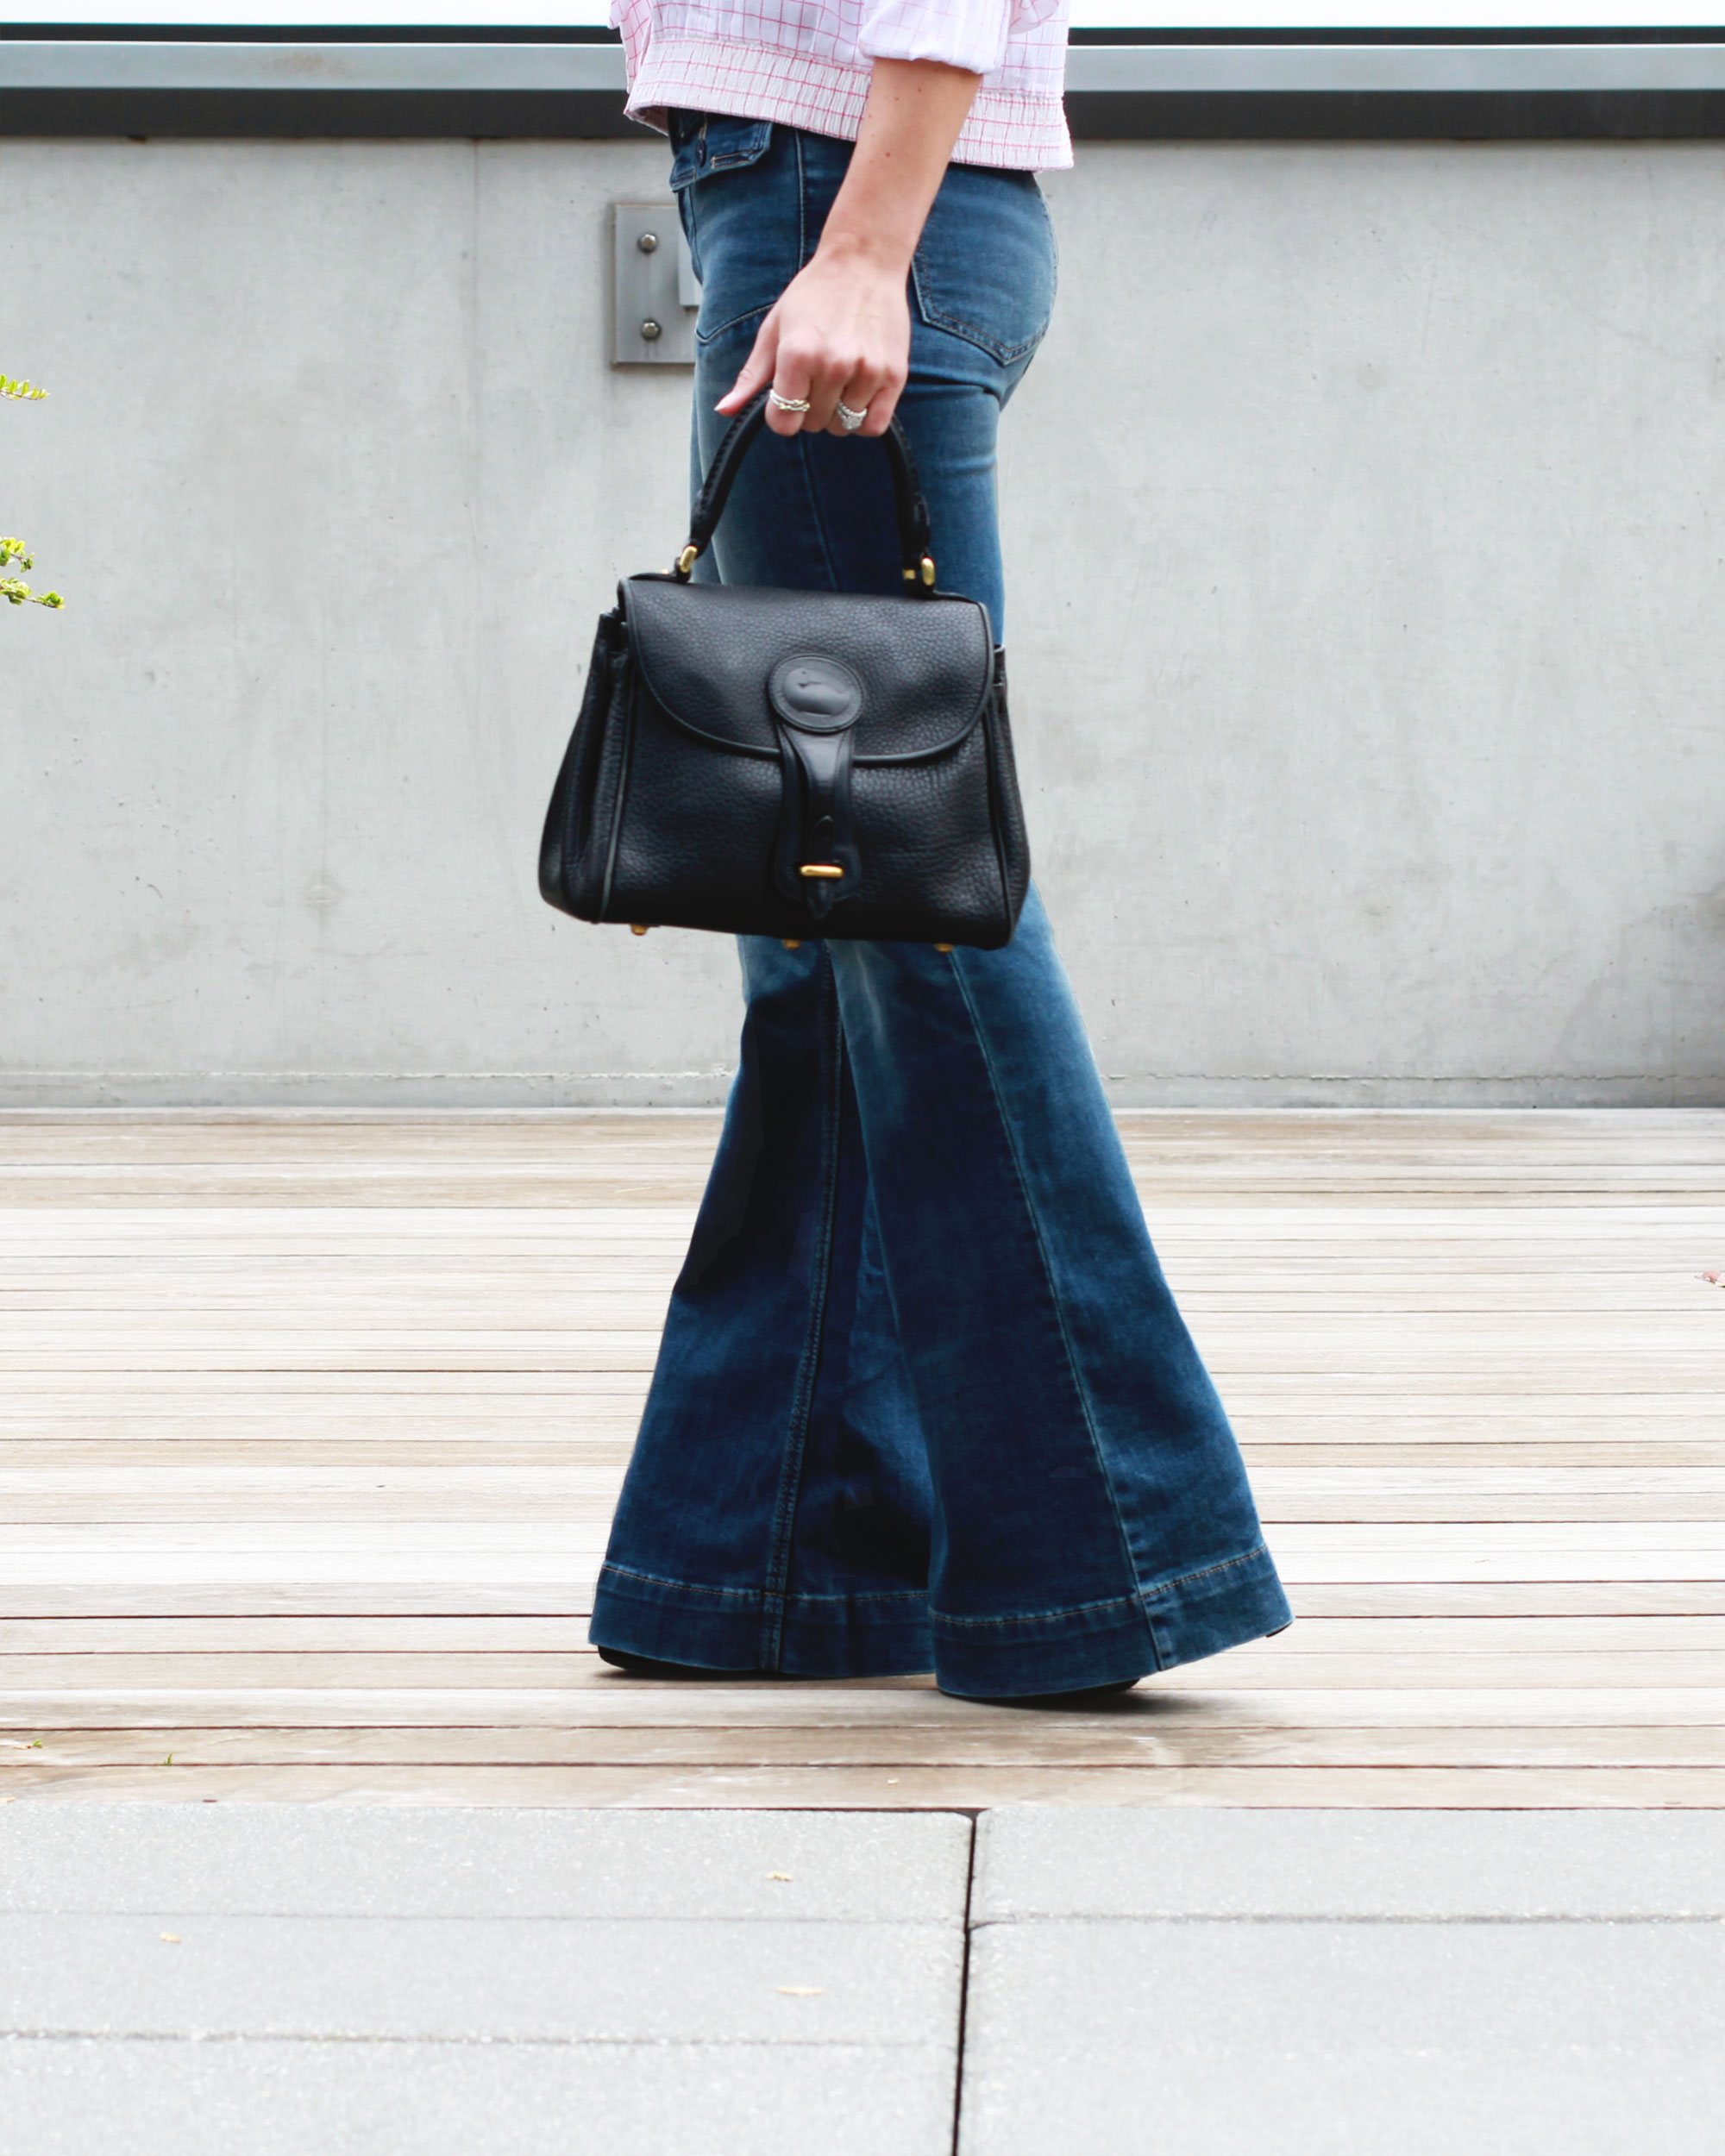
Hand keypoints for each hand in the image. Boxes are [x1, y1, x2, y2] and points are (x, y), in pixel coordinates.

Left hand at [715, 238, 909, 439]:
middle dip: (809, 408)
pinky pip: (873, 425)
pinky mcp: (893, 375)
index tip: (787, 397)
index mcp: (797, 355)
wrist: (864, 262)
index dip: (780, 415)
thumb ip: (751, 376)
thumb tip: (724, 410)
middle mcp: (833, 365)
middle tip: (815, 379)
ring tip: (839, 381)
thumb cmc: (814, 294)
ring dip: (837, 412)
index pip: (783, 422)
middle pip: (813, 424)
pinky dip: (863, 420)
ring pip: (843, 426)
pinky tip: (857, 397)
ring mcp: (866, 371)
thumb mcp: (774, 329)